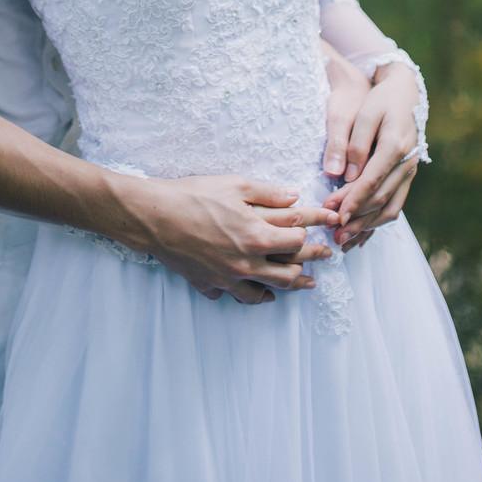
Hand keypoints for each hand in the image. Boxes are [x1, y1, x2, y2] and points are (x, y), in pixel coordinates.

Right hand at [116, 175, 337, 304]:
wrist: (155, 217)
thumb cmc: (193, 196)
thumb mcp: (235, 185)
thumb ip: (268, 193)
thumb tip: (294, 196)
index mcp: (256, 236)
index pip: (296, 238)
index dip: (313, 229)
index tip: (326, 225)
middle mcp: (247, 263)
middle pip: (289, 272)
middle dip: (310, 263)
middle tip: (325, 258)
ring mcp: (229, 278)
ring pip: (267, 290)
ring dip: (289, 286)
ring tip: (303, 283)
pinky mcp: (211, 285)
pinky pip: (238, 297)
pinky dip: (253, 295)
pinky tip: (260, 293)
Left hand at [322, 61, 419, 250]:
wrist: (406, 94)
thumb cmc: (381, 100)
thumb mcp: (366, 113)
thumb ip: (356, 144)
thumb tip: (345, 175)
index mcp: (396, 147)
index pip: (372, 181)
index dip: (353, 201)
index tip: (336, 216)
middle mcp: (407, 164)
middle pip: (381, 199)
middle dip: (357, 219)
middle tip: (334, 234)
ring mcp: (409, 172)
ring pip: (391, 208)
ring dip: (367, 227)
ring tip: (345, 241)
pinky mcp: (406, 177)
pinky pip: (395, 205)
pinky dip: (378, 222)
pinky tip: (362, 235)